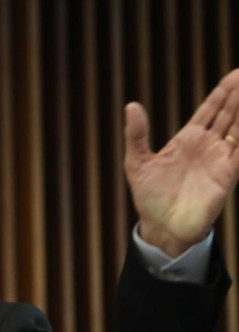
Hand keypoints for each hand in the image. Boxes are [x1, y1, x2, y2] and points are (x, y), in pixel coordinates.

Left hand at [124, 69, 238, 256]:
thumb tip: (131, 105)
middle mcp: (207, 146)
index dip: (222, 92)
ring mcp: (219, 159)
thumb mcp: (137, 163)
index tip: (235, 74)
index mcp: (187, 140)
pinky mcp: (228, 175)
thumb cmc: (149, 198)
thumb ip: (136, 135)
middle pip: (228, 113)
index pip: (209, 110)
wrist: (162, 227)